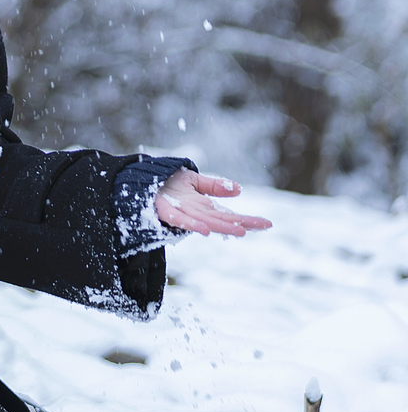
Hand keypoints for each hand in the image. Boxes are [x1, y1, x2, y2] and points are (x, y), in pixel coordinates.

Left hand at [154, 169, 271, 237]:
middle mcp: (197, 214)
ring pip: (207, 223)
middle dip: (243, 224)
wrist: (143, 182)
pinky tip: (205, 229)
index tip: (267, 223)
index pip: (230, 215)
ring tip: (241, 230)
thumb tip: (238, 189)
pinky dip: (193, 225)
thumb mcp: (195, 181)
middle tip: (263, 226)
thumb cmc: (168, 183)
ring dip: (223, 227)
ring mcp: (184, 214)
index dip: (248, 219)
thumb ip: (214, 186)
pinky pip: (181, 220)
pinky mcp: (168, 212)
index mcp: (205, 207)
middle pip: (223, 220)